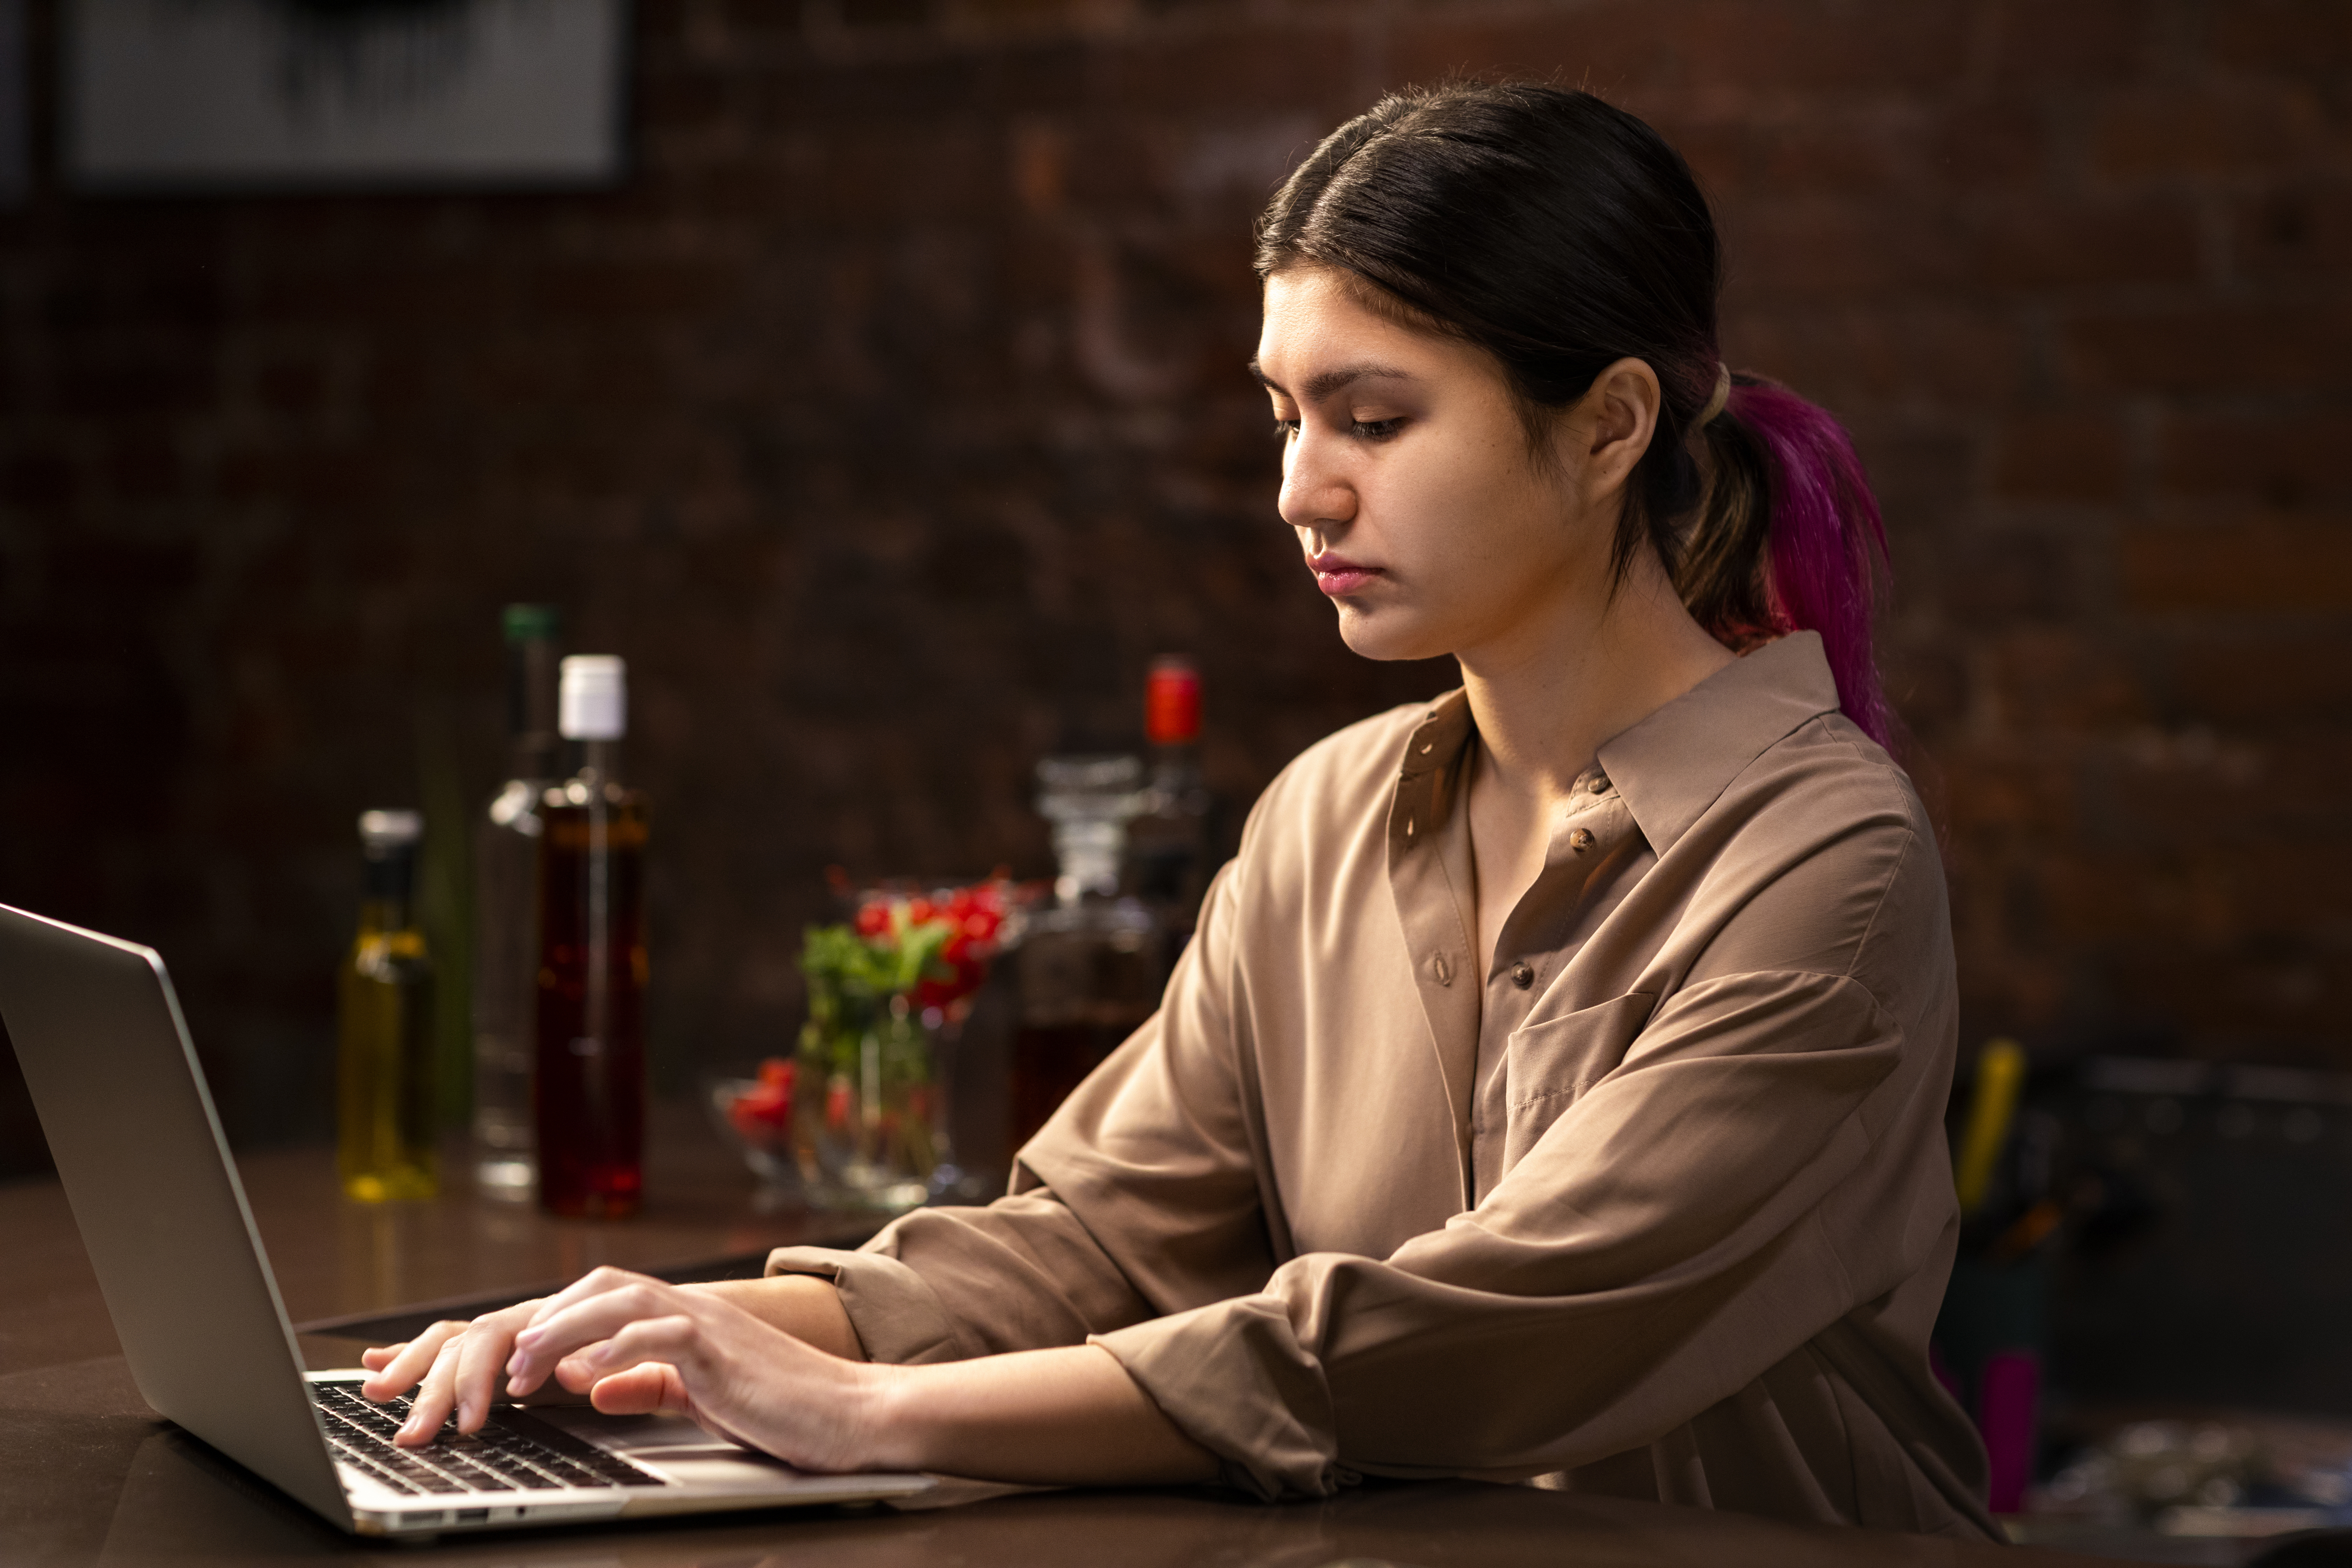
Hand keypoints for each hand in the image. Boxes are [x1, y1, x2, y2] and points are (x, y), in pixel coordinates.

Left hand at [362, 1267, 887, 1469]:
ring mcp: (697, 1318)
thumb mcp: (695, 1396)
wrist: (850, 1412)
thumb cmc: (780, 1407)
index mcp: (660, 1319)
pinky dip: (615, 1347)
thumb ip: (647, 1383)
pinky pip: (657, 1331)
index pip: (562, 1312)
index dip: (494, 1335)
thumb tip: (595, 1385)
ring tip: (510, 1372)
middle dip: (502, 1334)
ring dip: (550, 1333)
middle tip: (452, 1376)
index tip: (426, 1366)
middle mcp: (672, 1305)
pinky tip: (584, 1375)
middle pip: (569, 1295)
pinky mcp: (719, 1344)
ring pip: (607, 1297)